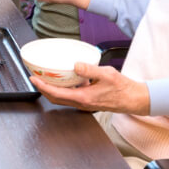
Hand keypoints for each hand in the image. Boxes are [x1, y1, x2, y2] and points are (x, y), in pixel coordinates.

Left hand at [30, 63, 149, 114]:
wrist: (134, 99)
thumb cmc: (123, 88)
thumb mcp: (107, 74)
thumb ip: (90, 70)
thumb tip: (76, 65)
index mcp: (84, 98)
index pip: (57, 94)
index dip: (43, 87)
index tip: (34, 79)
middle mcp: (82, 103)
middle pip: (55, 98)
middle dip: (43, 89)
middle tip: (35, 78)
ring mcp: (85, 103)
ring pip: (62, 99)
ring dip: (52, 90)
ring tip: (46, 78)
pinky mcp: (88, 101)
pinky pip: (71, 96)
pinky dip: (64, 89)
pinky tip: (66, 79)